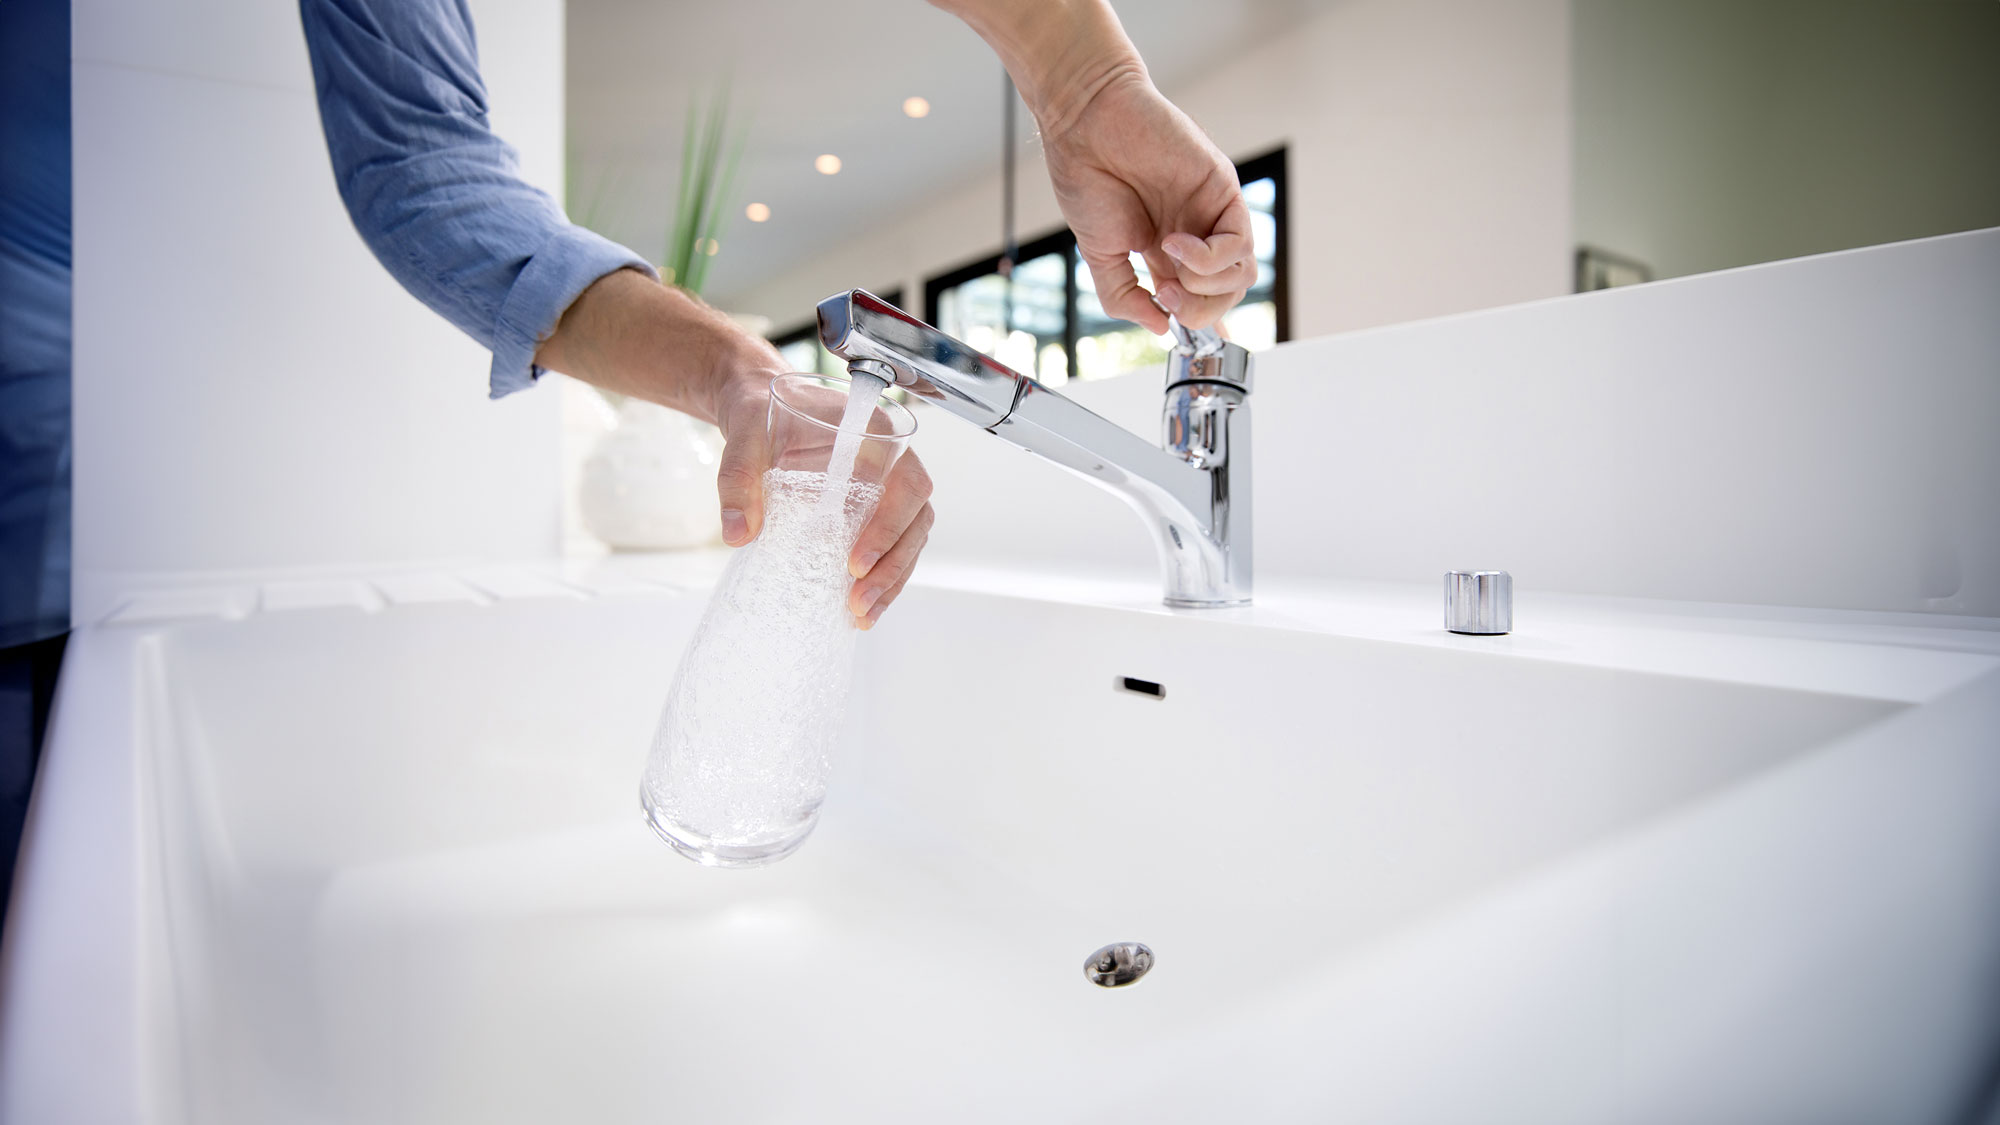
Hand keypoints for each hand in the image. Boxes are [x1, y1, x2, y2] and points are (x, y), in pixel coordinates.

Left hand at [711, 372, 935, 629]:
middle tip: (859, 600)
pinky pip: (893, 546)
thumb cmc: (759, 411)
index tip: (855, 562)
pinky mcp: (872, 509)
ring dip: (893, 580)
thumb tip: (739, 533)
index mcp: (872, 432)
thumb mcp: (744, 433)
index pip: (904, 482)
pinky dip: (884, 579)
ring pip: (911, 538)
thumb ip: (739, 476)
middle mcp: (890, 460)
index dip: (889, 525)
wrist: (757, 408)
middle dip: (892, 565)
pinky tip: (863, 609)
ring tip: (862, 615)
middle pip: (916, 518)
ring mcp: (885, 487)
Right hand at [1043, 68, 1255, 333]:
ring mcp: (1210, 214)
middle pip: (1226, 294)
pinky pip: (1237, 243)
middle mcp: (1194, 235)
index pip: (1199, 297)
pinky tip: (1175, 244)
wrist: (1086, 126)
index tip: (1182, 337)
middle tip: (1165, 299)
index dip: (1199, 323)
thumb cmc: (1087, 176)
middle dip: (1199, 311)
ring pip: (1241, 274)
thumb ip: (1123, 296)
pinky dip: (1208, 258)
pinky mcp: (1223, 191)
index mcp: (1165, 253)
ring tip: (1169, 273)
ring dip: (1205, 288)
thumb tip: (1156, 326)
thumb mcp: (1098, 254)